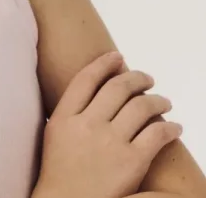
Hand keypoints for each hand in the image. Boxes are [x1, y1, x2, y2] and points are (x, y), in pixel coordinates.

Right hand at [32, 51, 182, 197]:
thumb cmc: (59, 172)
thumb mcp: (55, 134)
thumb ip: (71, 110)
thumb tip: (96, 90)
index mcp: (65, 117)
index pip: (87, 79)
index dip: (104, 63)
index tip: (117, 57)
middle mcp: (87, 124)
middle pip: (118, 87)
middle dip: (137, 77)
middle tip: (146, 78)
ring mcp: (110, 142)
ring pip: (142, 105)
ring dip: (158, 99)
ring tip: (163, 101)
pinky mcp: (132, 161)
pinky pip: (158, 133)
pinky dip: (170, 126)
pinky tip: (174, 127)